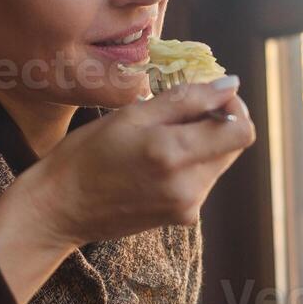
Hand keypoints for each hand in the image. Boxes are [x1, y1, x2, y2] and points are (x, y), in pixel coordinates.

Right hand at [19, 76, 254, 245]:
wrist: (60, 208)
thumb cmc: (87, 155)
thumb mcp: (131, 115)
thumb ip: (187, 100)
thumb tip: (232, 85)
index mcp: (175, 155)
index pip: (243, 131)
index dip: (233, 108)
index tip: (208, 97)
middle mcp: (190, 187)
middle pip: (233, 146)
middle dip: (215, 123)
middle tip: (174, 114)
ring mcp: (187, 207)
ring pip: (218, 162)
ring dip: (200, 144)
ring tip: (157, 139)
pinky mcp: (182, 218)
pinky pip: (201, 180)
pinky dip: (188, 164)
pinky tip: (154, 161)